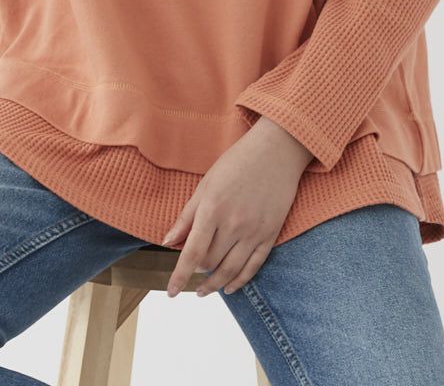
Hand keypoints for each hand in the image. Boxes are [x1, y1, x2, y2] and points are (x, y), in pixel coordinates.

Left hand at [160, 117, 312, 298]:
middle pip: (210, 262)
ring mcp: (254, 231)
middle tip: (191, 270)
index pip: (191, 253)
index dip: (179, 276)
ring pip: (230, 270)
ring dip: (215, 284)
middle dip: (197, 270)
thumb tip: (168, 242)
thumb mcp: (206, 184)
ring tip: (204, 290)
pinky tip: (229, 287)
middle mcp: (233, 224)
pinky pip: (253, 267)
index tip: (171, 292)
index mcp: (213, 209)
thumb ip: (187, 216)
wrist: (276, 151)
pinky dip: (239, 281)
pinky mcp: (270, 234)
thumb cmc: (237, 162)